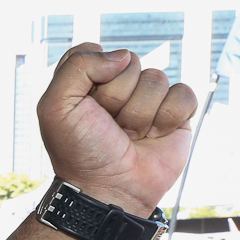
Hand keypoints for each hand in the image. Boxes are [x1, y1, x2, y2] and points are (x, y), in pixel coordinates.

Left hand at [36, 44, 195, 215]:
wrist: (109, 189)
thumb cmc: (80, 151)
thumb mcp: (56, 107)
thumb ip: (77, 66)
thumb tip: (123, 55)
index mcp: (85, 82)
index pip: (93, 50)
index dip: (91, 76)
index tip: (84, 105)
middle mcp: (117, 86)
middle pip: (129, 63)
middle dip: (116, 98)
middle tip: (108, 126)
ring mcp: (148, 99)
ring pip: (156, 79)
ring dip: (140, 114)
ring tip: (128, 136)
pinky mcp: (176, 114)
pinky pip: (183, 93)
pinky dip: (168, 118)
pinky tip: (154, 137)